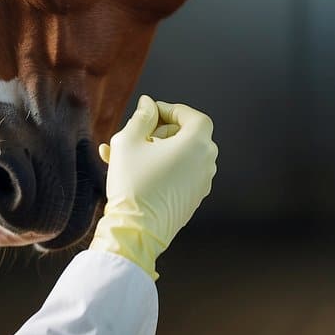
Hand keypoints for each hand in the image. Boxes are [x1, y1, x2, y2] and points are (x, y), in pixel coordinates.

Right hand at [88, 95, 216, 279]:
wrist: (137, 230)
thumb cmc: (134, 184)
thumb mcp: (129, 141)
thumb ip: (141, 117)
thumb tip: (148, 104)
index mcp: (196, 145)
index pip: (193, 116)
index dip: (172, 110)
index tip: (151, 112)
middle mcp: (206, 163)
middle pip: (190, 136)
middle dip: (164, 130)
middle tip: (141, 134)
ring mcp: (202, 183)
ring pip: (183, 156)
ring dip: (161, 150)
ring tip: (133, 154)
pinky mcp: (193, 199)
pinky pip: (182, 174)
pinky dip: (164, 167)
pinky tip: (138, 171)